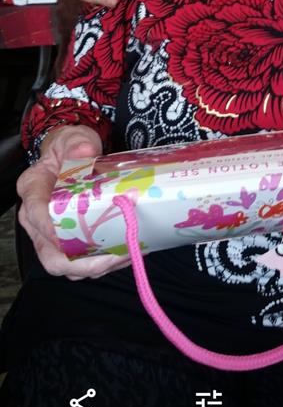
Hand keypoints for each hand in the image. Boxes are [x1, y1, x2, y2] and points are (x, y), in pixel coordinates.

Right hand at [17, 126, 129, 278]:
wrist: (72, 155)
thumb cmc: (70, 149)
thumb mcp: (73, 139)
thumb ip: (77, 144)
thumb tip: (85, 153)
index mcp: (32, 190)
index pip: (37, 216)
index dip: (55, 231)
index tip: (82, 235)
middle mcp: (37, 219)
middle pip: (50, 255)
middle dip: (81, 264)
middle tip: (112, 257)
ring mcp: (51, 234)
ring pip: (67, 264)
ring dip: (96, 267)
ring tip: (126, 255)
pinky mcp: (68, 241)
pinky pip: (80, 261)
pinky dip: (102, 263)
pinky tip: (126, 253)